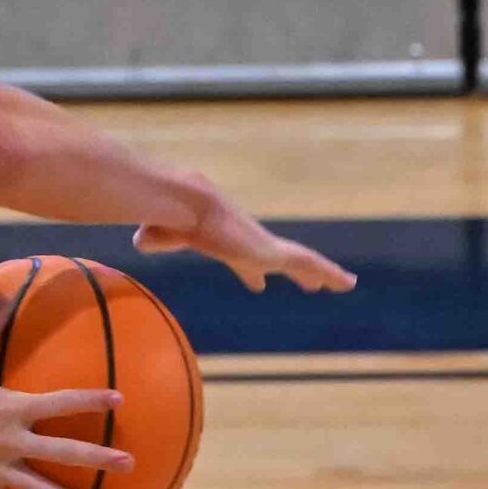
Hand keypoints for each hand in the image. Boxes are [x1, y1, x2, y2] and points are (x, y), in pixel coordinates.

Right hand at [136, 201, 355, 294]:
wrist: (185, 203)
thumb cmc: (171, 217)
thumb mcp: (162, 233)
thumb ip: (155, 238)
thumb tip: (140, 239)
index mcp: (228, 243)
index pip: (243, 260)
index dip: (250, 273)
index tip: (258, 282)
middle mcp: (251, 243)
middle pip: (280, 260)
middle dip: (296, 272)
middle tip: (311, 285)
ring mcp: (265, 246)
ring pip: (302, 262)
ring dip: (323, 273)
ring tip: (346, 284)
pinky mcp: (274, 252)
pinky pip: (310, 264)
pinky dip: (330, 273)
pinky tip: (346, 283)